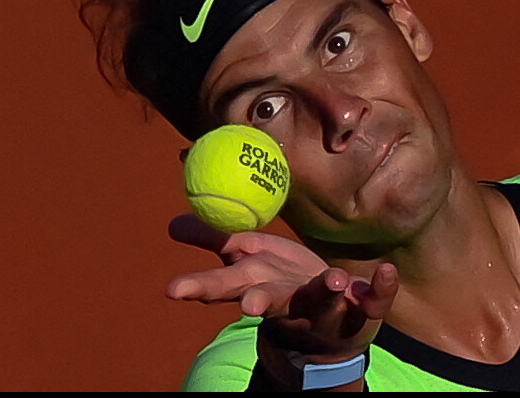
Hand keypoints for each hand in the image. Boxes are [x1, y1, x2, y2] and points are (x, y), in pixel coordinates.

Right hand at [166, 214, 397, 361]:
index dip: (202, 288)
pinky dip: (380, 287)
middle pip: (268, 299)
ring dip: (324, 294)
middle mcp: (288, 300)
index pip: (225, 286)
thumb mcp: (244, 262)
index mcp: (258, 286)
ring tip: (330, 282)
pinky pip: (373, 299)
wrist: (327, 332)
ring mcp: (326, 307)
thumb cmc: (279, 286)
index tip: (174, 291)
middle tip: (247, 307)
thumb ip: (211, 241)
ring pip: (321, 301)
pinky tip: (385, 272)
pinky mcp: (361, 310)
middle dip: (256, 301)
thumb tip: (171, 225)